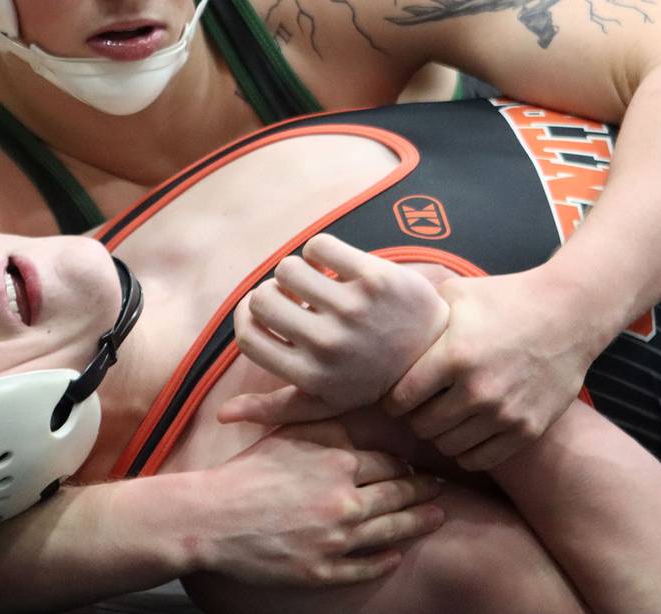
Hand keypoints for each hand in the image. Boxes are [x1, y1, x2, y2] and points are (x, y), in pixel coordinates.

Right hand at [195, 420, 443, 585]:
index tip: (418, 465)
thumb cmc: (247, 471)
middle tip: (442, 488)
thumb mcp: (289, 434)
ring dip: (417, 523)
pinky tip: (396, 555)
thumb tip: (361, 423)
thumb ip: (328, 429)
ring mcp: (335, 540)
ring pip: (390, 531)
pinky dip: (385, 560)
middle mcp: (344, 501)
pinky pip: (365, 567)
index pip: (388, 463)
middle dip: (423, 491)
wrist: (213, 516)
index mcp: (337, 464)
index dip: (406, 464)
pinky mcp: (322, 571)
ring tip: (436, 517)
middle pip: (397, 495)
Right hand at [220, 234, 449, 425]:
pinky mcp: (376, 278)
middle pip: (263, 299)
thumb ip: (274, 408)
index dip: (245, 316)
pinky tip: (333, 264)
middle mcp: (329, 345)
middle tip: (290, 295)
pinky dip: (319, 249)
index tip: (258, 309)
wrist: (438, 355)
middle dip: (271, 292)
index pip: (248, 335)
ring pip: (288, 268)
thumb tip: (222, 415)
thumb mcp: (325, 402)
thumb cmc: (372, 379)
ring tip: (313, 279)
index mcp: (311, 375)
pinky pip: (320, 245)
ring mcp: (353, 310)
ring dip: (295, 269)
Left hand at [384, 271, 596, 470]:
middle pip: (422, 426)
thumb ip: (419, 310)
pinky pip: (481, 459)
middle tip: (417, 409)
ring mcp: (504, 413)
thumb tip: (381, 312)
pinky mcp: (527, 429)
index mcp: (453, 356)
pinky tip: (466, 432)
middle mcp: (478, 390)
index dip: (392, 399)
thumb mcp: (457, 294)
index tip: (395, 395)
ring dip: (440, 435)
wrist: (569, 312)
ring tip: (442, 419)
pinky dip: (467, 450)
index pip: (401, 398)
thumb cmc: (507, 297)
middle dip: (414, 418)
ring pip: (449, 446)